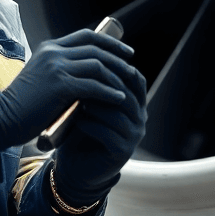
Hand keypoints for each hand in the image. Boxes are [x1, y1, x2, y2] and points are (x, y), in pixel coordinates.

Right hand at [0, 29, 137, 149]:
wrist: (3, 118)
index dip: (110, 42)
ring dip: (117, 76)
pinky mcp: (60, 85)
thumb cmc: (24, 105)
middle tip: (133, 69)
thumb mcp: (43, 79)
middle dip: (119, 58)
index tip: (126, 52)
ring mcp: (56, 67)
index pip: (87, 36)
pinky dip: (110, 92)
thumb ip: (63, 71)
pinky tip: (119, 98)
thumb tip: (91, 73)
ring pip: (98, 65)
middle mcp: (53, 52)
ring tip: (128, 86)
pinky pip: (94, 86)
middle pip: (96, 48)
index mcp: (50, 48)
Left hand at [53, 59, 146, 207]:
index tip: (94, 57)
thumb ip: (95, 83)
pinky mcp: (122, 152)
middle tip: (82, 74)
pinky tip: (76, 121)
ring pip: (118, 112)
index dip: (118, 66)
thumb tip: (87, 50)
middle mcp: (139, 118)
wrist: (75, 165)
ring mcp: (133, 136)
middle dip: (104, 83)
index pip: (135, 78)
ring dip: (96, 103)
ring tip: (77, 97)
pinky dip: (91, 124)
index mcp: (134, 103)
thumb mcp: (89, 102)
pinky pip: (108, 133)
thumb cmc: (80, 130)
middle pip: (127, 93)